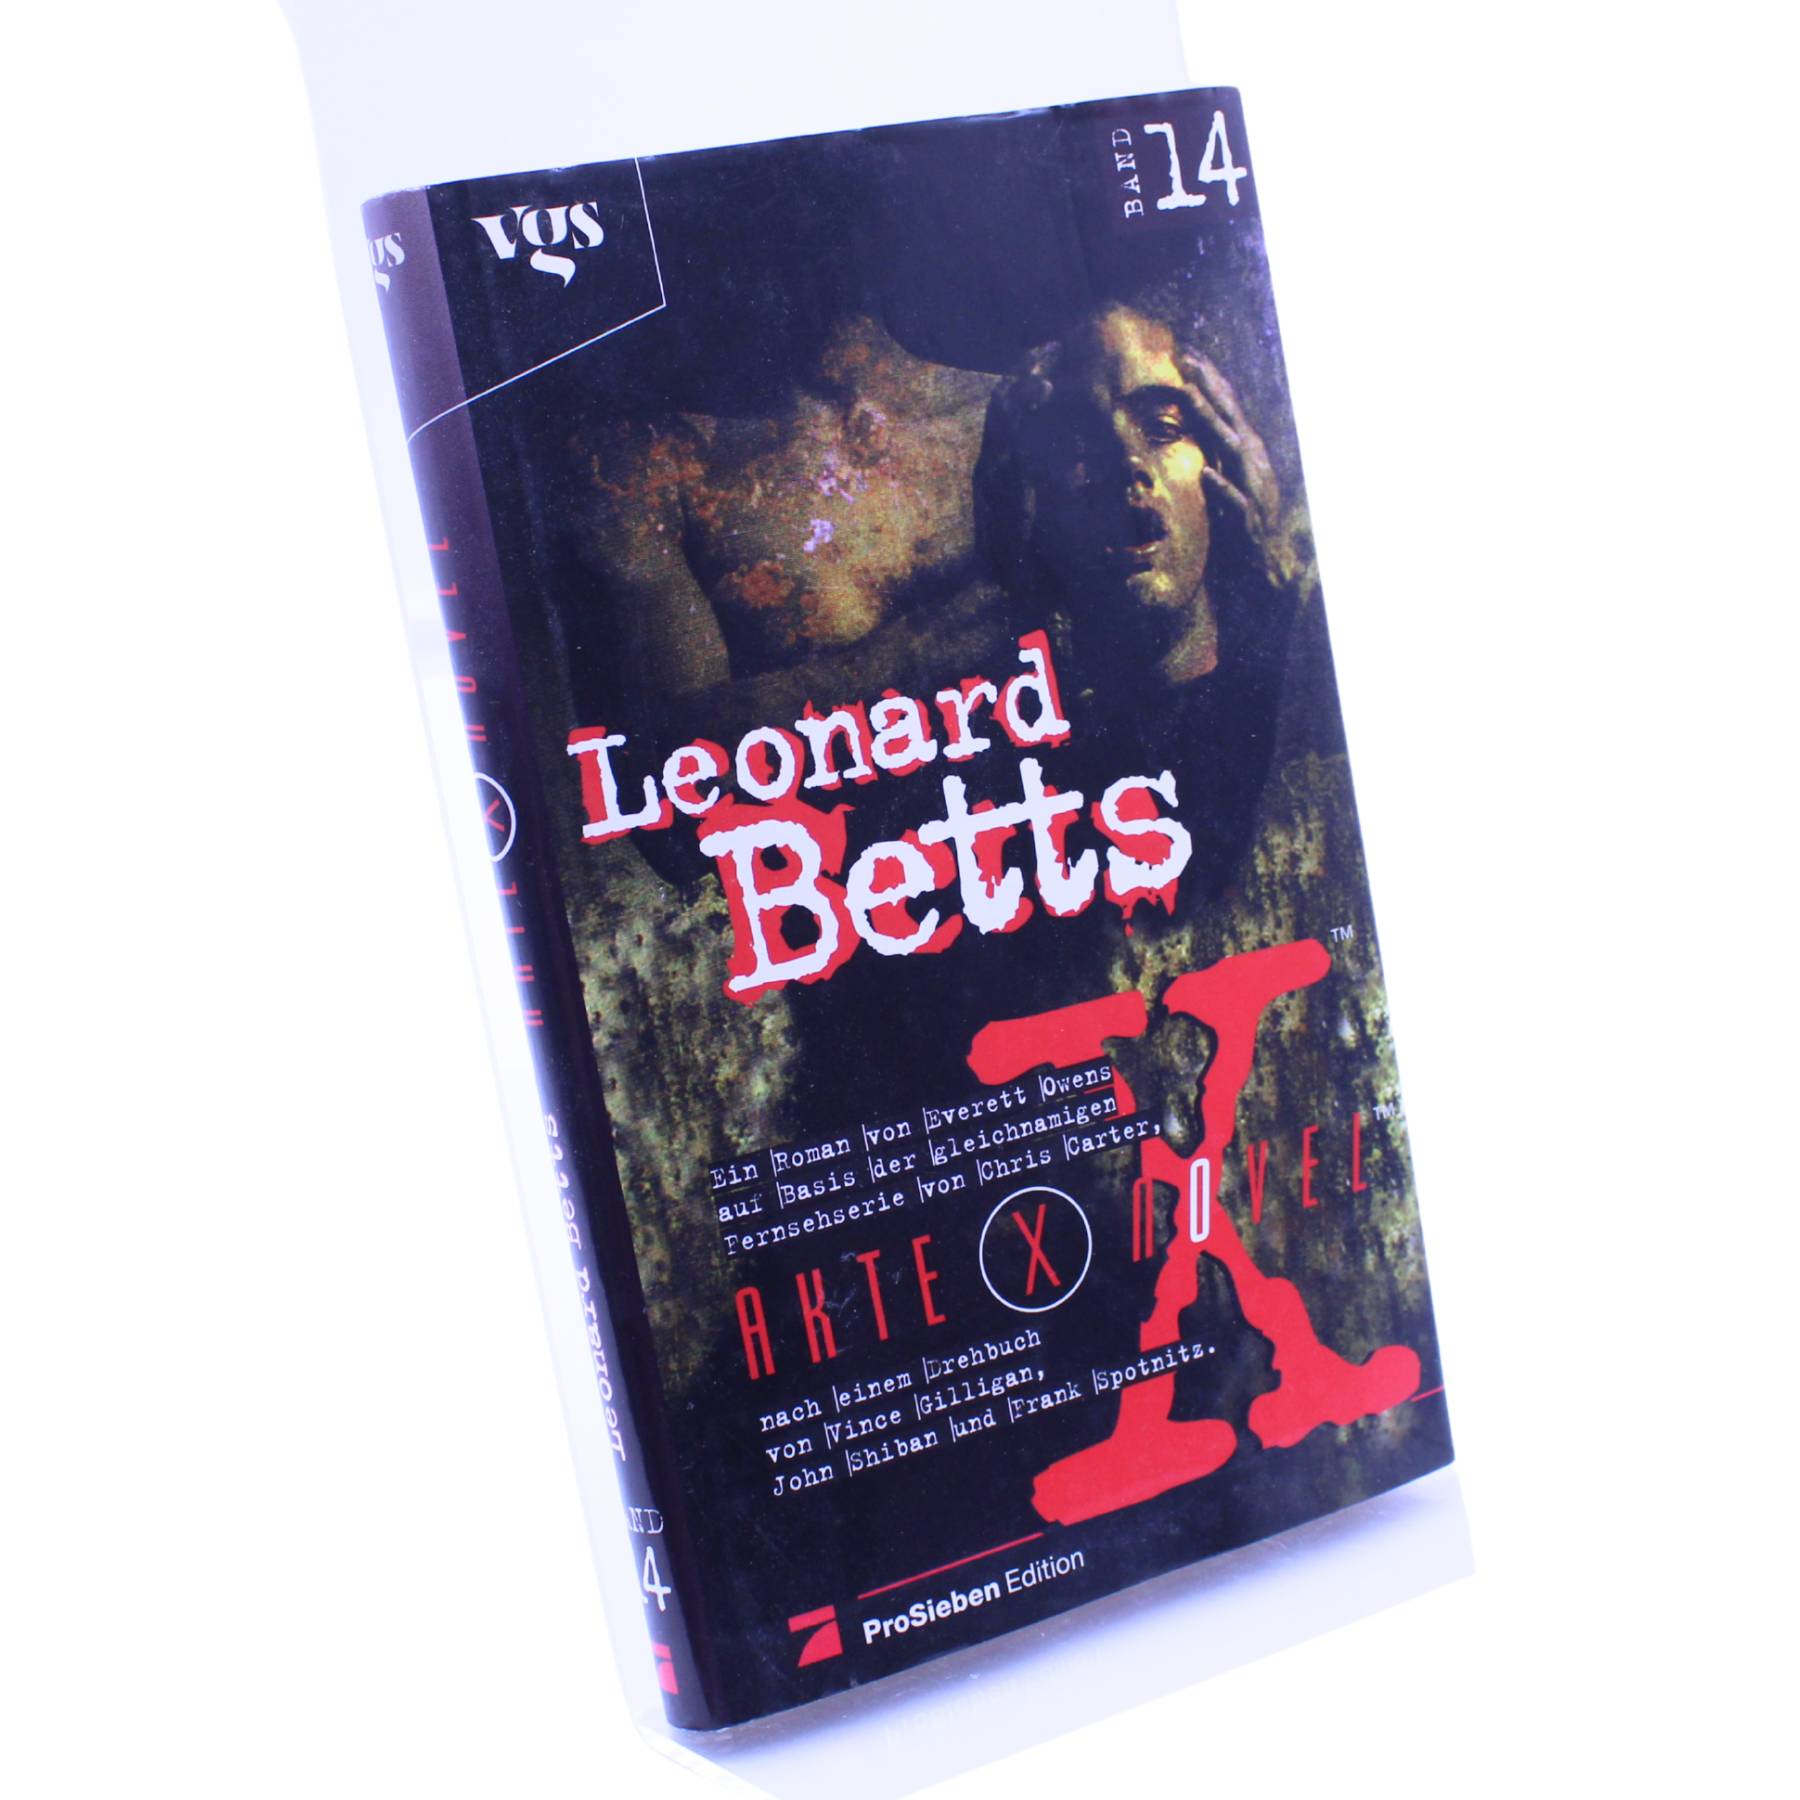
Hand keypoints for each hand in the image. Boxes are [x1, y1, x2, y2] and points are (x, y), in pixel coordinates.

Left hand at [1177, 351, 1312, 597]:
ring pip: (1230, 448)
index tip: (1186, 353)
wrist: (1263, 561)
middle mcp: (1251, 461)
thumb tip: (1198, 420)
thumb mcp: (1226, 473)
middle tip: (1185, 359)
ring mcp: (1251, 487)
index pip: (1226, 406)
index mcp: (1244, 449)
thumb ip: (1216, 448)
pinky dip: (1221, 486)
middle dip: (1208, 385)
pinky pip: (1233, 501)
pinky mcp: (1246, 518)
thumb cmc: (1239, 517)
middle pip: (1228, 415)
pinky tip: (1206, 474)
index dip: (1209, 379)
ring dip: (1210, 421)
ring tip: (1189, 396)